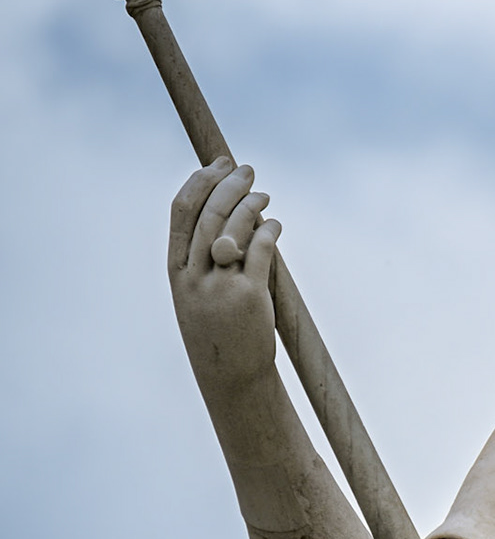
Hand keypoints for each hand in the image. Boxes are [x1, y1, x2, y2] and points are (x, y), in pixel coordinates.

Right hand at [170, 158, 280, 393]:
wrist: (230, 373)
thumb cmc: (218, 328)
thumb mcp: (198, 291)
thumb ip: (206, 256)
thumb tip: (231, 212)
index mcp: (177, 270)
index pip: (180, 212)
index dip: (200, 182)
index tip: (217, 164)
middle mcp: (193, 275)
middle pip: (209, 213)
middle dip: (228, 184)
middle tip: (247, 170)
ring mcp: (219, 285)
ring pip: (234, 228)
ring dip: (251, 204)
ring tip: (263, 195)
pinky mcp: (249, 294)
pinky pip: (259, 250)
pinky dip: (268, 230)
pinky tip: (274, 225)